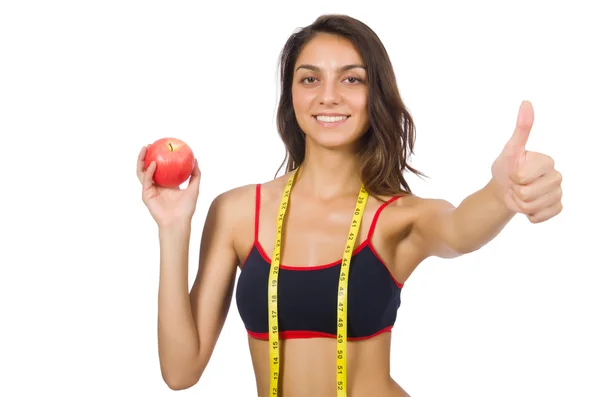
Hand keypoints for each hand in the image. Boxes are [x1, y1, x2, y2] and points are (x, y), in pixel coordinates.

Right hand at [136, 145, 200, 227]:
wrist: (179, 221)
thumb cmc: (187, 208)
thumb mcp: (194, 188)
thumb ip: (195, 175)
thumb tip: (196, 159)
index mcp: (166, 184)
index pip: (160, 167)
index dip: (158, 157)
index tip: (161, 146)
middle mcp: (156, 186)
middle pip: (147, 167)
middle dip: (146, 155)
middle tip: (150, 145)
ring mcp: (150, 190)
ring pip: (142, 172)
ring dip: (142, 160)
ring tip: (145, 149)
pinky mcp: (146, 195)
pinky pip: (146, 180)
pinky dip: (149, 172)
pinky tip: (153, 164)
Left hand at [491, 100, 562, 222]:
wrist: (505, 190)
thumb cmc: (506, 168)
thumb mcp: (510, 150)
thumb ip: (521, 129)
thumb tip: (526, 102)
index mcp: (547, 161)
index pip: (523, 176)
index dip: (513, 177)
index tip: (514, 171)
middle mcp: (557, 176)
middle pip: (527, 194)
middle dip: (516, 191)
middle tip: (516, 185)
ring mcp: (558, 193)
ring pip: (532, 207)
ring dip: (520, 204)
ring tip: (520, 194)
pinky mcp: (556, 208)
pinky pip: (540, 217)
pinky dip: (529, 215)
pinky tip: (528, 206)